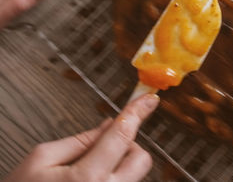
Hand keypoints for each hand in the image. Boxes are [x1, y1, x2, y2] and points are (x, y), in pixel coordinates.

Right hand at [4, 94, 159, 181]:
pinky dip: (115, 178)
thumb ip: (80, 140)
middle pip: (141, 158)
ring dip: (121, 165)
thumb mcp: (42, 159)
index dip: (137, 112)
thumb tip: (109, 125)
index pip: (122, 135)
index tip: (149, 100)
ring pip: (136, 175)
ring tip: (90, 172)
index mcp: (87, 178)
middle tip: (104, 146)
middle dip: (128, 146)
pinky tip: (93, 181)